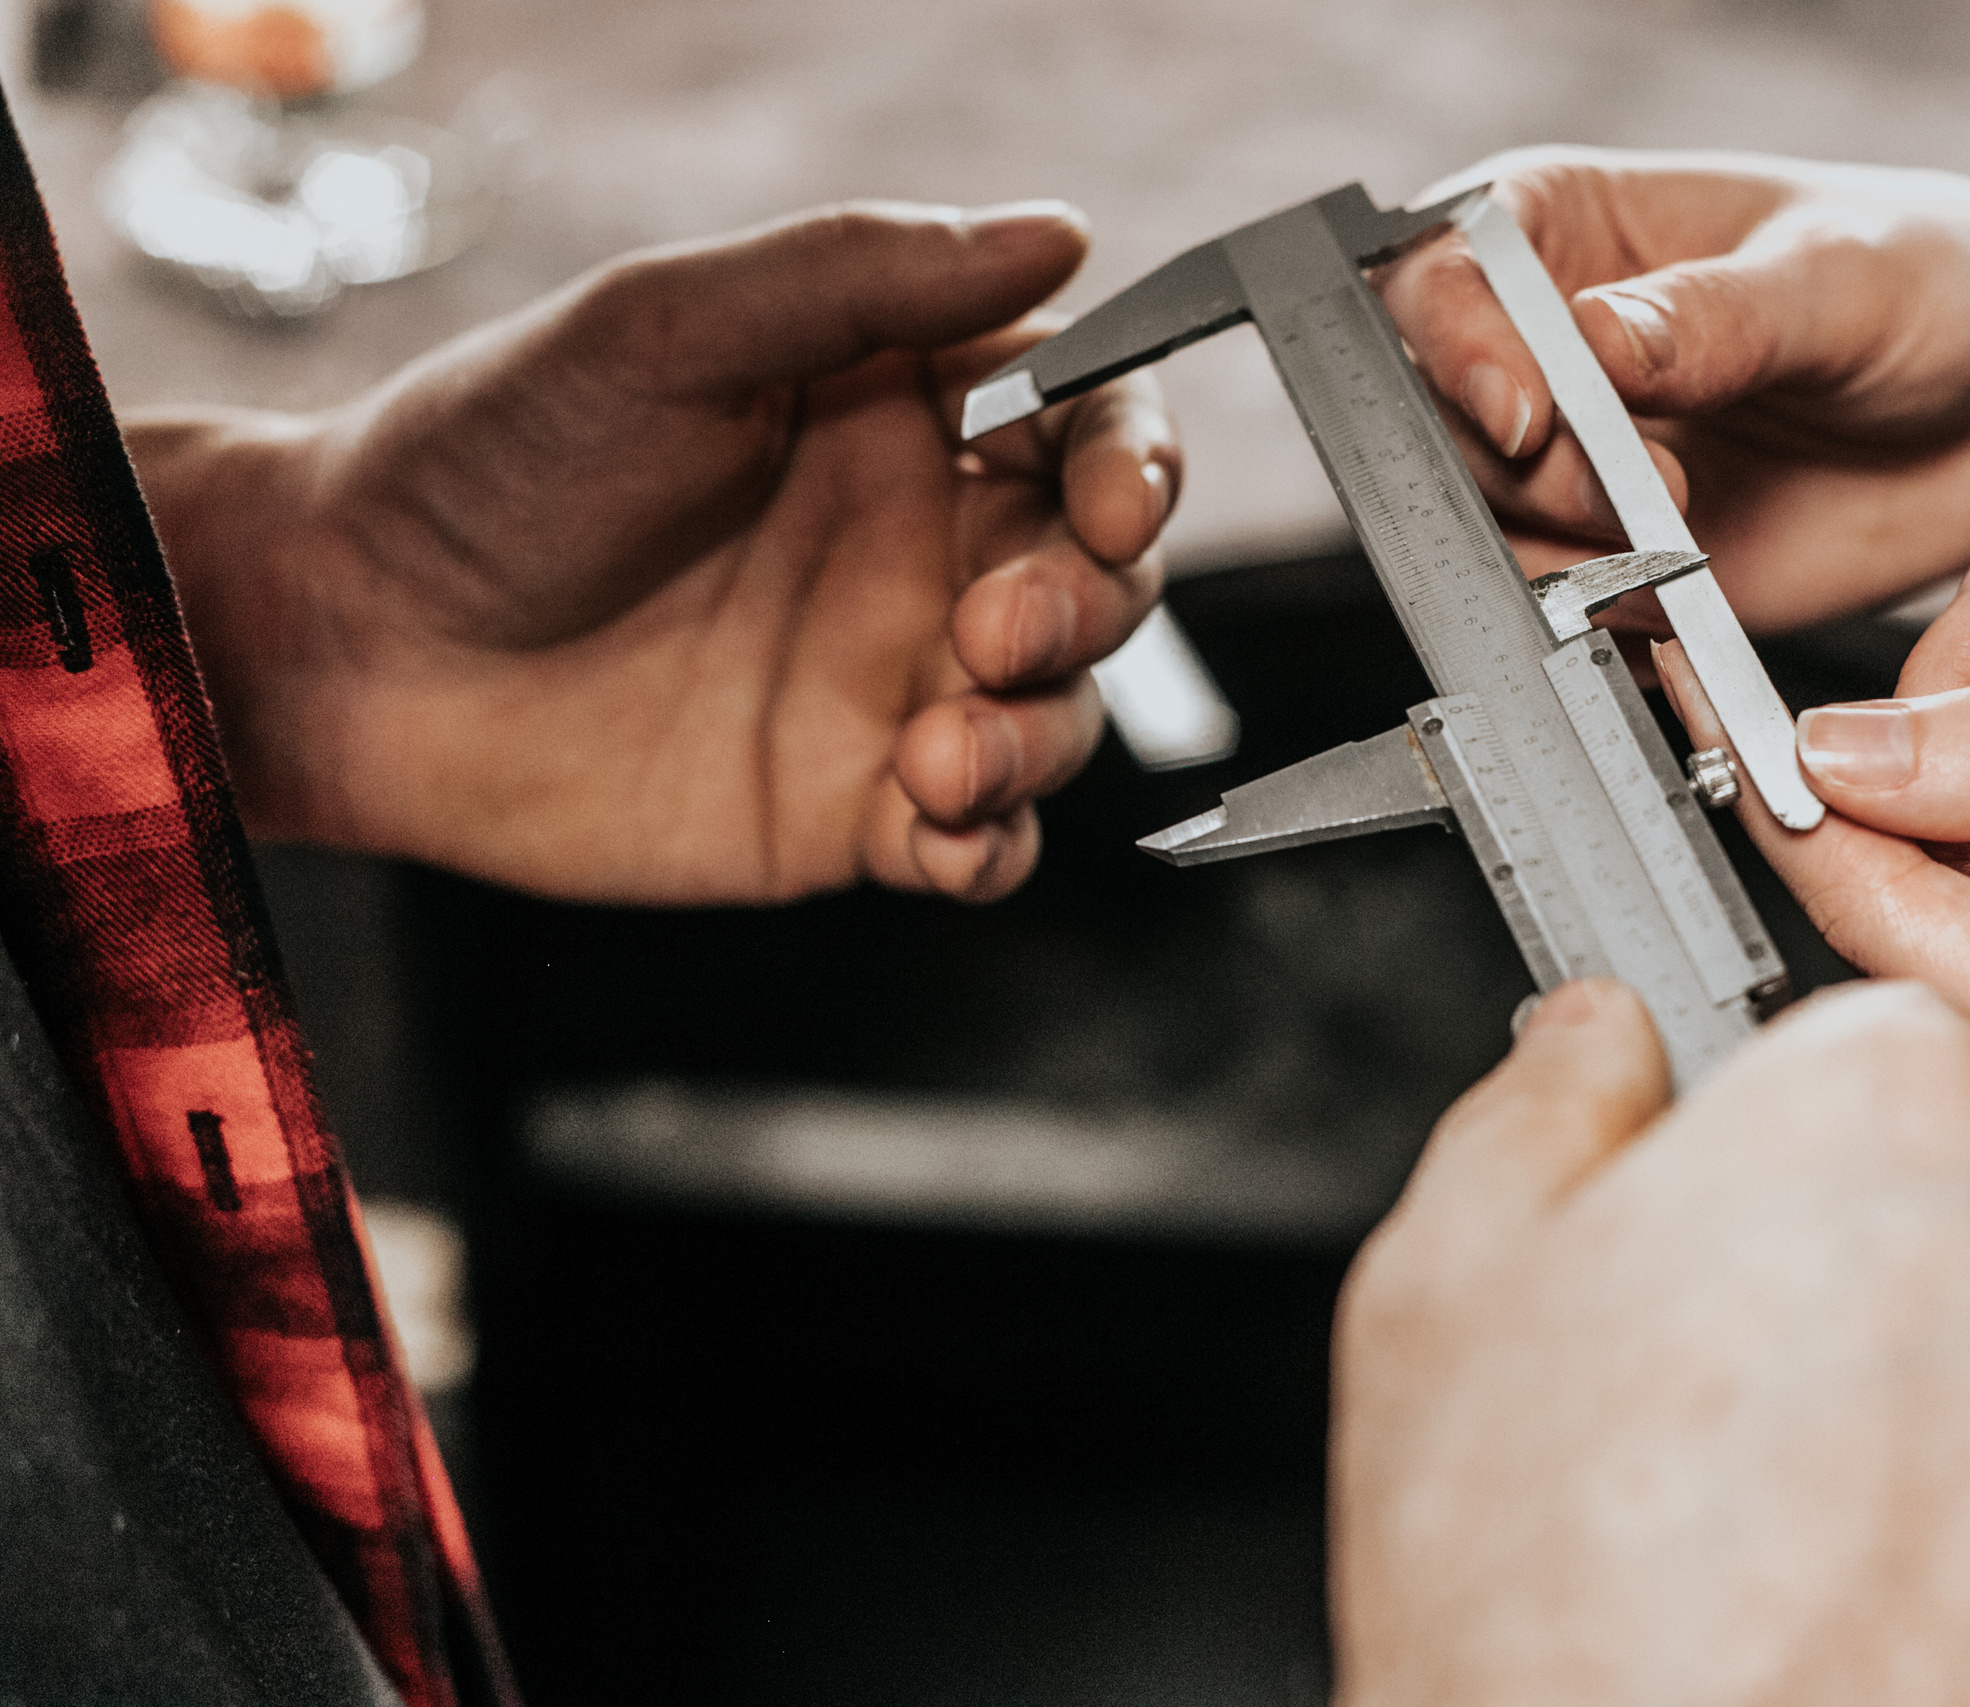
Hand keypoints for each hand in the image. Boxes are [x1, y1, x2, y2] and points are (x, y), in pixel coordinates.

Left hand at [131, 201, 1176, 903]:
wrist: (352, 644)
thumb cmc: (488, 457)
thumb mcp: (667, 331)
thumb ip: (859, 278)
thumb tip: (1054, 234)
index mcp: (895, 414)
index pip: (1085, 423)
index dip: (1132, 460)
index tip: (1112, 499)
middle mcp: (914, 546)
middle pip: (1100, 578)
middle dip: (1089, 607)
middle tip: (993, 631)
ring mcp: (888, 682)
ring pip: (1059, 716)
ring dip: (1039, 737)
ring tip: (938, 752)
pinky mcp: (846, 809)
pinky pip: (981, 841)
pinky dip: (991, 844)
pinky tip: (933, 827)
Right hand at [1332, 978, 1969, 1706]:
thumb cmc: (1551, 1609)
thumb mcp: (1443, 1286)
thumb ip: (1547, 1102)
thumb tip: (1600, 1042)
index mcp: (1889, 1112)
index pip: (1880, 1054)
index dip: (1787, 1155)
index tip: (1734, 1234)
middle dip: (1894, 1287)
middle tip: (1753, 1418)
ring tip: (1835, 1548)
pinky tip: (1937, 1627)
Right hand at [1376, 147, 1969, 632]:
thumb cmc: (1936, 282)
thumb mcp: (1841, 276)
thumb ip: (1713, 316)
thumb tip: (1596, 342)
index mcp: (1570, 230)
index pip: (1441, 273)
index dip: (1457, 343)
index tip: (1530, 407)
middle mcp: (1552, 349)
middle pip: (1442, 416)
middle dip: (1523, 468)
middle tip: (1636, 488)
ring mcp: (1579, 464)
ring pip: (1485, 525)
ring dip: (1564, 550)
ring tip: (1685, 534)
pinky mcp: (1620, 563)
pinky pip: (1562, 609)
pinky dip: (1609, 618)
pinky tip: (1689, 590)